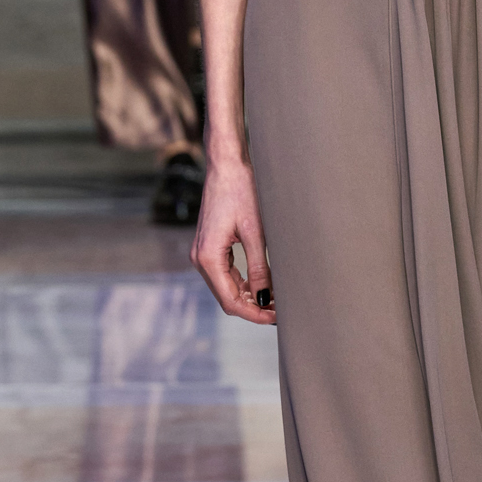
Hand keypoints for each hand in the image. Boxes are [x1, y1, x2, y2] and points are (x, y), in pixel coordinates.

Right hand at [192, 140, 275, 324]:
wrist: (226, 164)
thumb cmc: (241, 190)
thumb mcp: (255, 231)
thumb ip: (260, 267)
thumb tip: (267, 298)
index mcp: (207, 257)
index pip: (231, 301)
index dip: (255, 314)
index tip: (277, 317)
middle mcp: (199, 259)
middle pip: (227, 298)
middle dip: (253, 307)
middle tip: (282, 311)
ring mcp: (202, 253)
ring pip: (226, 288)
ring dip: (249, 296)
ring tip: (277, 299)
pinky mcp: (209, 247)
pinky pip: (225, 274)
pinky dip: (243, 283)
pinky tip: (264, 284)